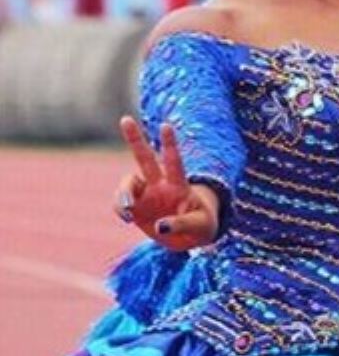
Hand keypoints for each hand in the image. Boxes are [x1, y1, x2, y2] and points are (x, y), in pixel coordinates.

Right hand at [115, 117, 219, 249]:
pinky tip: (128, 218)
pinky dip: (120, 208)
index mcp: (179, 185)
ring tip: (128, 211)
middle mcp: (160, 185)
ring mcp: (146, 195)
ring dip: (123, 194)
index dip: (169, 144)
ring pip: (127, 183)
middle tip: (126, 119)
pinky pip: (121, 203)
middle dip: (135, 139)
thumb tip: (160, 227)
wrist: (190, 237)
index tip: (166, 125)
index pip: (174, 161)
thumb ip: (181, 224)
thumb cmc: (201, 226)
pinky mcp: (136, 208)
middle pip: (145, 158)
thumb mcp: (199, 226)